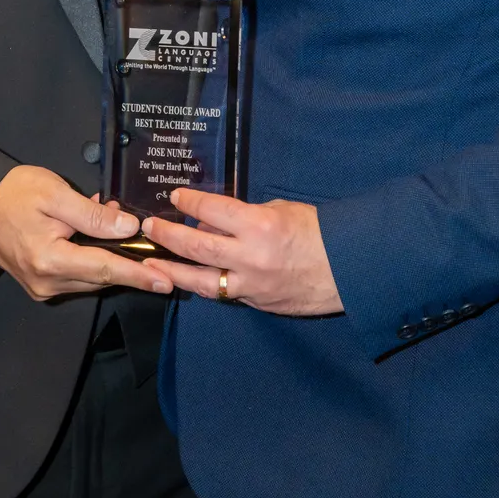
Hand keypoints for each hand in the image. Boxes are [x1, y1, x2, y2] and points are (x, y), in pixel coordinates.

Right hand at [0, 165, 174, 300]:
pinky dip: (92, 259)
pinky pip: (77, 276)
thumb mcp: (55, 194)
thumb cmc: (14, 193)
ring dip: (109, 257)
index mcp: (50, 260)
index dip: (139, 274)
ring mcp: (42, 287)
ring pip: (91, 278)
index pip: (106, 269)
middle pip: (101, 276)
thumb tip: (129, 230)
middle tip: (142, 231)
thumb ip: (92, 215)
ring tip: (115, 225)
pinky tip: (95, 237)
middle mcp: (47, 282)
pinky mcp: (39, 284)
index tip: (166, 282)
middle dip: (127, 258)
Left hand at [143, 188, 342, 316]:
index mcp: (258, 225)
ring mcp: (250, 284)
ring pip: (200, 279)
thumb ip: (246, 216)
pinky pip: (221, 293)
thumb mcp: (282, 210)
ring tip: (151, 263)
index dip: (189, 200)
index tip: (175, 195)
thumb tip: (216, 218)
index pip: (211, 209)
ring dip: (172, 269)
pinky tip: (185, 279)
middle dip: (168, 235)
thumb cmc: (319, 232)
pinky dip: (201, 284)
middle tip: (150, 227)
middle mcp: (249, 257)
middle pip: (196, 245)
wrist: (348, 270)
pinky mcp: (255, 303)